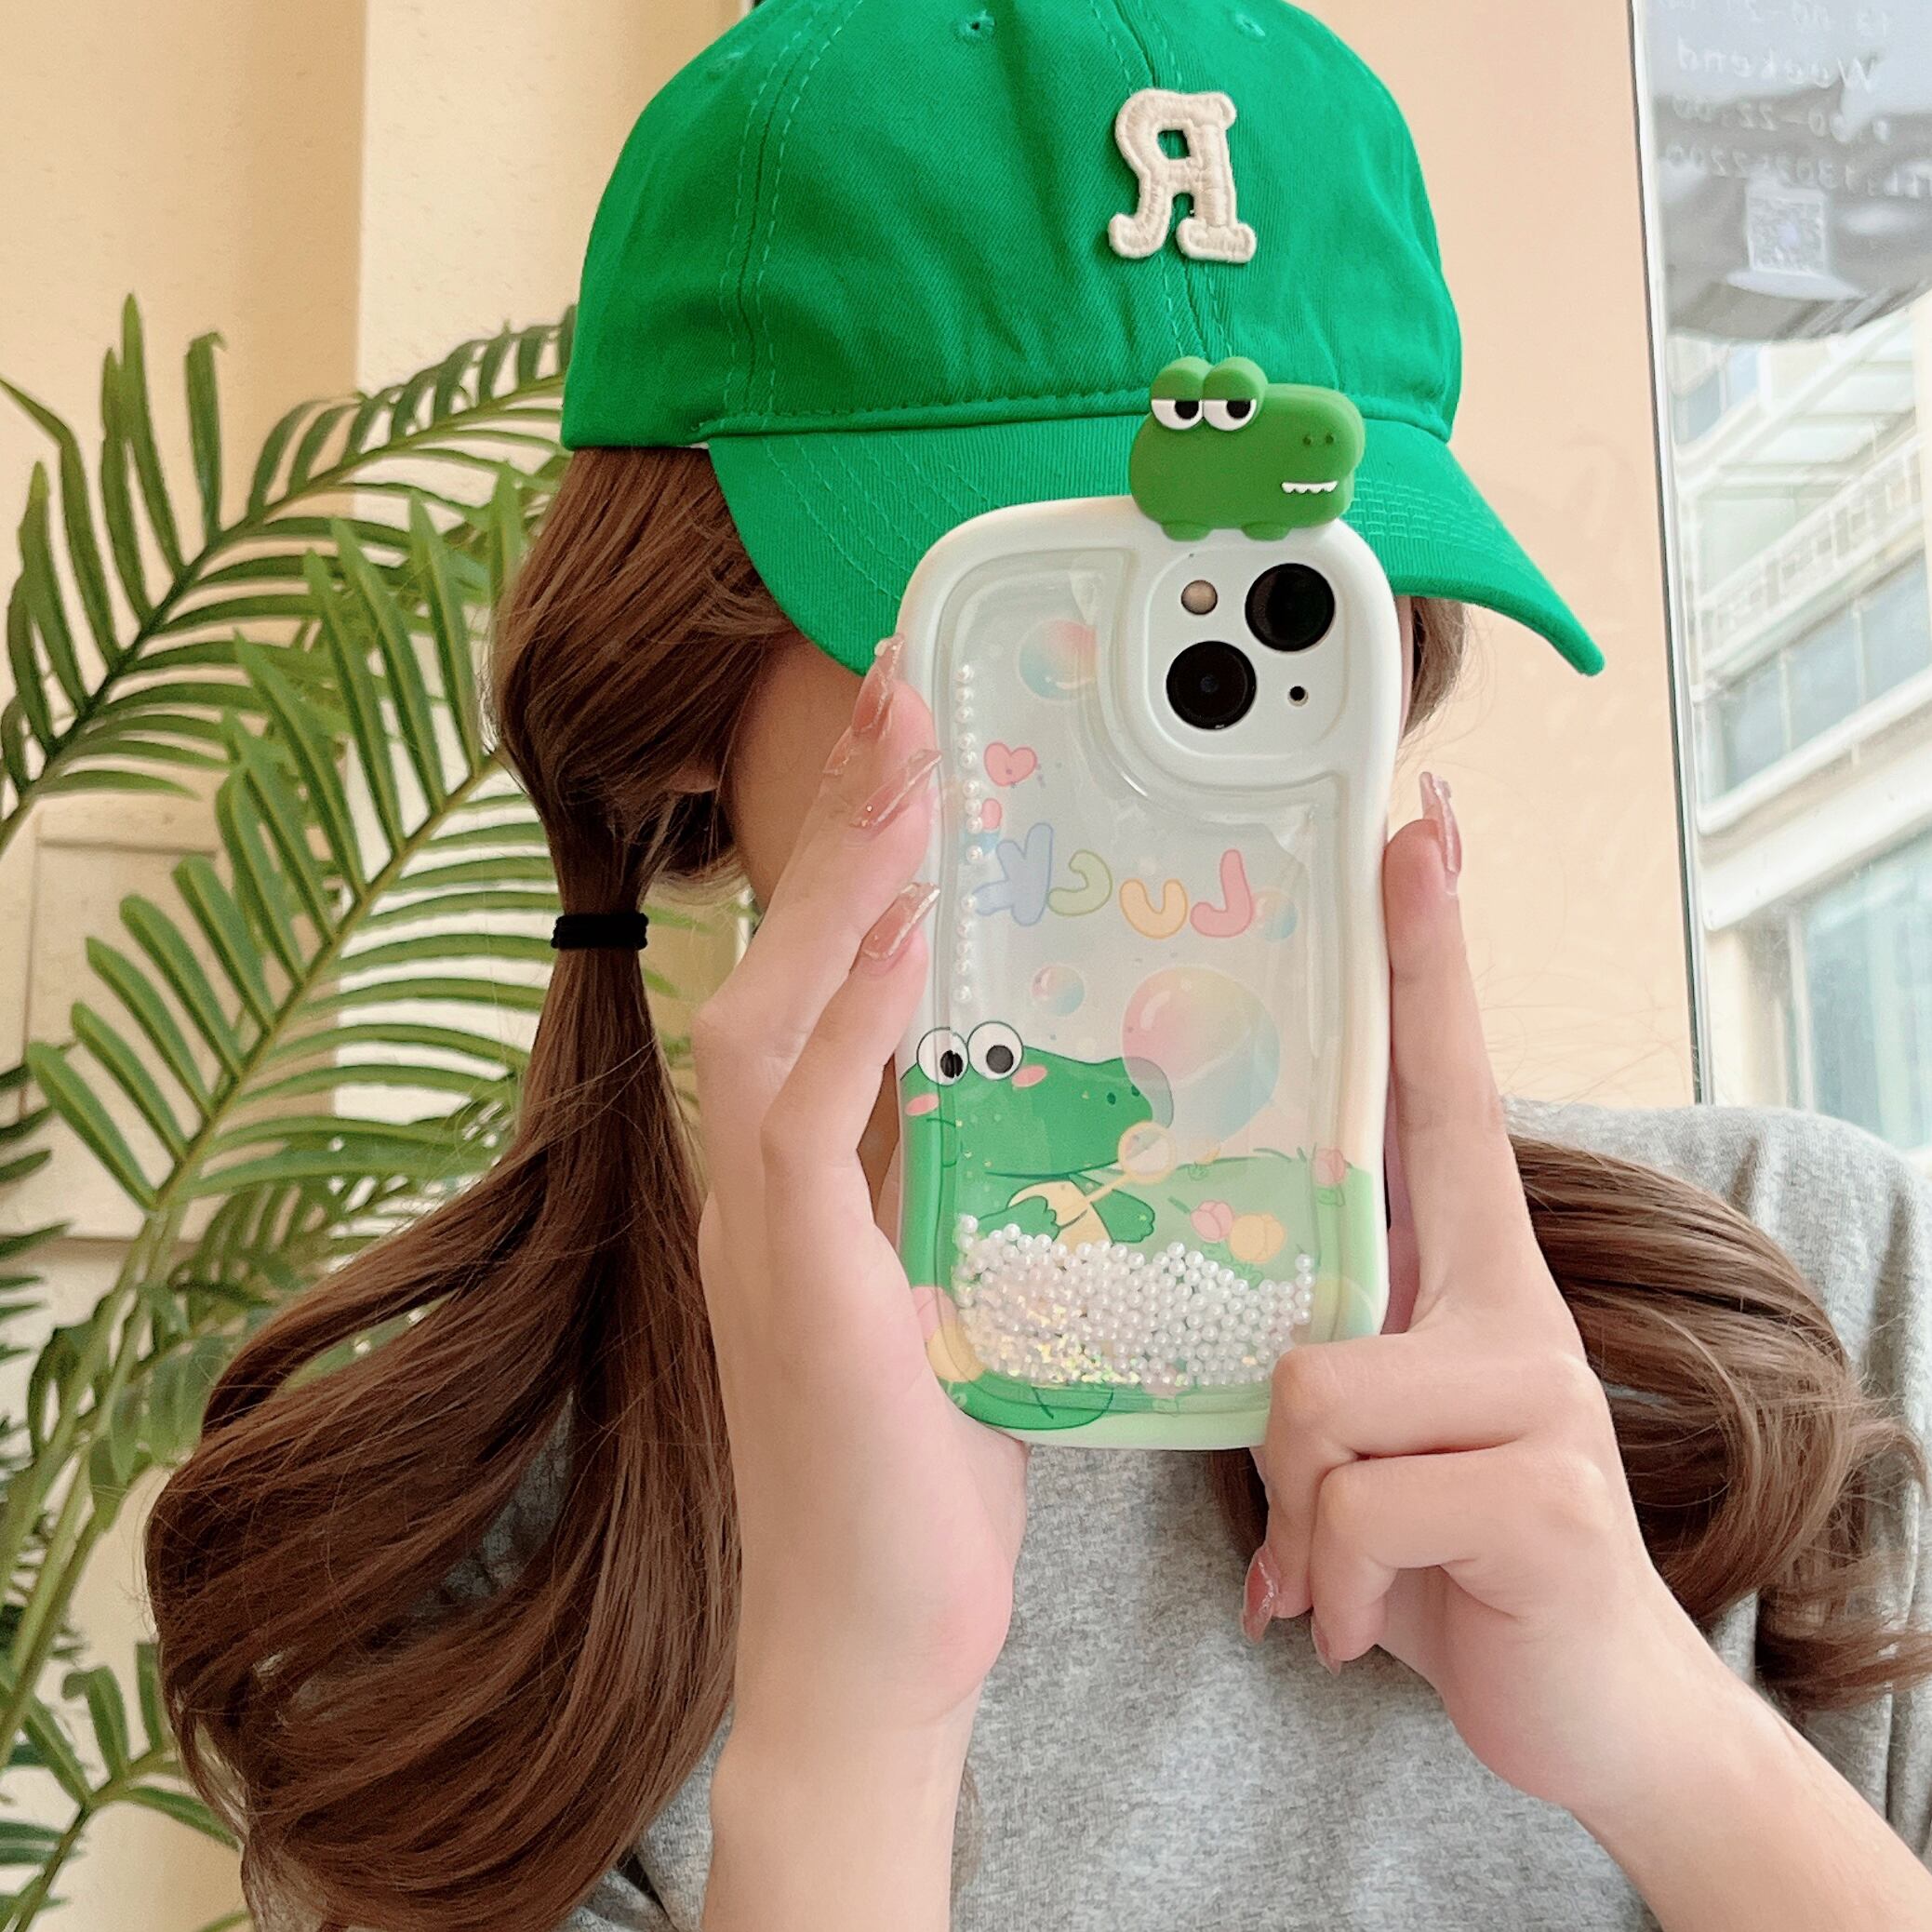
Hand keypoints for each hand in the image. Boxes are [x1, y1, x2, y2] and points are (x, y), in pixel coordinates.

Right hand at [691, 640, 1025, 1926]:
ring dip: (837, 888)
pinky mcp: (790, 1291)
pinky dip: (845, 1025)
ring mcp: (758, 1236)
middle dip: (841, 824)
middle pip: (777, 962)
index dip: (856, 857)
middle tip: (901, 689)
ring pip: (770, 1019)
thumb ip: (967, 1187)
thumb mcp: (962, 1292)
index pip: (819, 982)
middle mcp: (760, 1187)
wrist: (873, 1646)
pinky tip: (893, 942)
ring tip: (905, 767)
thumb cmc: (923, 1478)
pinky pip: (799, 1128)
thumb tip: (1036, 1093)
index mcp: (804, 1179)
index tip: (911, 747)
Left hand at [1246, 779, 1725, 1819]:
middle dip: (1423, 974)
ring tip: (1323, 1562)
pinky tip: (1353, 1621)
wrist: (1591, 1712)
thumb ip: (1326, 1349)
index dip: (1428, 957)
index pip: (1440, 1086)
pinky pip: (1348, 1502)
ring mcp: (1536, 1390)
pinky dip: (1327, 1582)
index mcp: (1463, 1276)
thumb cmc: (1456, 1551)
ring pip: (1311, 1386)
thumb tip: (1235, 1336)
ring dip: (1290, 1505)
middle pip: (1436, 1126)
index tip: (1418, 830)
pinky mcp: (1538, 1494)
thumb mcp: (1378, 1432)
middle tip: (1412, 843)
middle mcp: (1511, 1301)